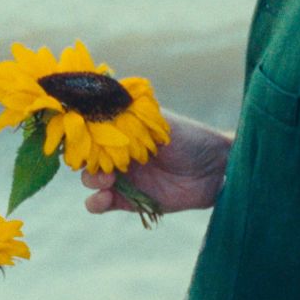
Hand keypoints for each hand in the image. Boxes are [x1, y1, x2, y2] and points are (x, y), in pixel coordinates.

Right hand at [82, 110, 230, 215]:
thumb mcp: (162, 122)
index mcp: (124, 131)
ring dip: (92, 180)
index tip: (83, 136)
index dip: (83, 135)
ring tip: (107, 180)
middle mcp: (120, 153)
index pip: (92, 132)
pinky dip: (96, 202)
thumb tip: (105, 96)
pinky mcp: (130, 201)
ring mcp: (124, 178)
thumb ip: (133, 115)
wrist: (216, 168)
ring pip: (91, 181)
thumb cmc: (191, 138)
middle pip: (87, 157)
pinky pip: (103, 203)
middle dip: (85, 160)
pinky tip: (105, 198)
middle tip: (100, 162)